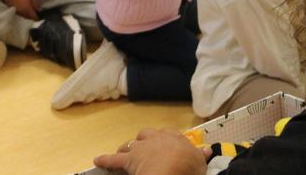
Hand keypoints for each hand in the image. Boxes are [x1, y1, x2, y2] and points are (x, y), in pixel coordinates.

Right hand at [0, 0, 39, 19]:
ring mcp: (17, 13)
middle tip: (35, 11)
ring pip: (24, 16)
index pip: (35, 18)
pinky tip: (23, 7)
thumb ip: (36, 4)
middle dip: (33, 16)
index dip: (38, 17)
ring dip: (27, 14)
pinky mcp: (13, 11)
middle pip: (29, 18)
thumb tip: (40, 10)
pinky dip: (23, 12)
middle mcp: (22, 14)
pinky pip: (20, 14)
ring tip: (29, 9)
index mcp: (28, 11)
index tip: (40, 15)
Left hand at [93, 129, 209, 174]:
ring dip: (128, 149)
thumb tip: (207, 150)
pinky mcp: (129, 160)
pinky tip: (98, 160)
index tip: (168, 147)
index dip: (167, 141)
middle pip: (147, 136)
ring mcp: (141, 148)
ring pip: (131, 145)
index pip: (170, 135)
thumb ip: (201, 155)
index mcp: (174, 137)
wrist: (173, 171)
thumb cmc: (188, 167)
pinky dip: (105, 160)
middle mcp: (156, 138)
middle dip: (145, 141)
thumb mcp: (200, 162)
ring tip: (125, 153)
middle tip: (146, 150)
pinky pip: (114, 160)